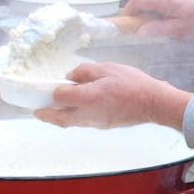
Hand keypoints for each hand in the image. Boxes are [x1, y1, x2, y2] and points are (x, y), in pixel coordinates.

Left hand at [37, 63, 187, 128]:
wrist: (155, 104)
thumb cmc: (133, 83)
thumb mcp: (108, 68)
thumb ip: (85, 71)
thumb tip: (70, 76)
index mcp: (87, 97)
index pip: (59, 96)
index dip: (54, 90)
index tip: (56, 84)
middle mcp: (88, 113)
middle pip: (59, 118)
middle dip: (46, 115)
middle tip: (38, 111)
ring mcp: (96, 122)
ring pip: (71, 123)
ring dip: (60, 117)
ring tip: (55, 111)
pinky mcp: (104, 126)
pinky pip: (84, 122)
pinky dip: (75, 117)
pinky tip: (80, 110)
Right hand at [120, 0, 193, 39]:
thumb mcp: (178, 29)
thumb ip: (158, 30)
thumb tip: (138, 32)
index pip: (137, 2)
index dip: (127, 11)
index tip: (123, 22)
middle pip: (141, 1)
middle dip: (135, 14)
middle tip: (134, 28)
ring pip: (148, 1)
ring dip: (145, 13)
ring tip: (148, 27)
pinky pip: (156, 2)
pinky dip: (153, 11)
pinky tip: (160, 22)